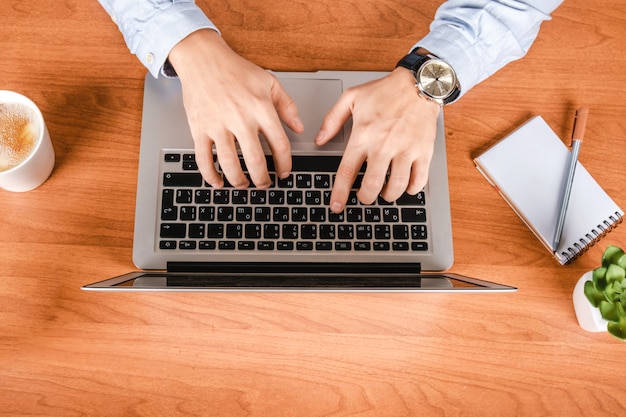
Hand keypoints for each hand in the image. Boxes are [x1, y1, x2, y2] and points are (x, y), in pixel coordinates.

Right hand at [168, 29, 303, 188]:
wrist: (203, 59)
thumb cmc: (236, 70)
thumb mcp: (269, 82)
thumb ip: (287, 106)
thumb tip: (299, 127)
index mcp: (261, 108)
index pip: (280, 145)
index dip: (285, 164)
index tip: (284, 173)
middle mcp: (240, 119)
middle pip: (256, 160)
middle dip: (263, 179)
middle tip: (265, 184)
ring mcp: (218, 125)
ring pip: (230, 164)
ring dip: (239, 181)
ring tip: (244, 185)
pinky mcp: (199, 128)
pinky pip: (204, 159)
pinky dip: (211, 175)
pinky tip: (218, 182)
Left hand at [315, 68, 440, 212]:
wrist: (418, 84)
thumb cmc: (385, 91)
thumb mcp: (351, 98)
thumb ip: (332, 119)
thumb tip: (319, 140)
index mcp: (363, 135)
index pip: (347, 172)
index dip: (339, 193)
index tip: (336, 206)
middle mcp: (384, 145)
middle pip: (372, 186)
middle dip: (365, 198)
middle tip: (364, 197)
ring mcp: (405, 150)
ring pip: (396, 187)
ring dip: (388, 196)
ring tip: (384, 193)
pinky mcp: (424, 152)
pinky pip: (418, 181)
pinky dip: (411, 190)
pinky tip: (406, 187)